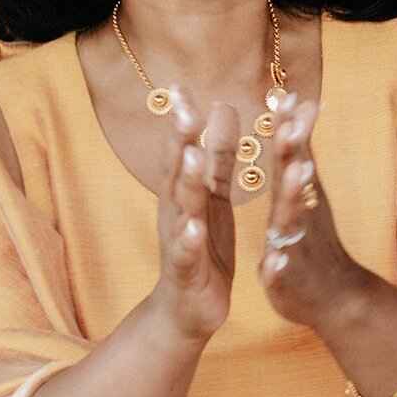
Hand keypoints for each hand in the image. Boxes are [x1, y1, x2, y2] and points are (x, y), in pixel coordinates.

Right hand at [149, 94, 238, 343]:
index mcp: (186, 193)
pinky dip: (189, 241)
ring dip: (185, 183)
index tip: (183, 87)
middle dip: (181, 141)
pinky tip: (193, 227)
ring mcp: (179, 241)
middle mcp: (176, 212)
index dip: (184, 120)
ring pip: (181, 209)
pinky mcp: (188, 271)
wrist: (186, 310)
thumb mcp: (213, 197)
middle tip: (185, 109)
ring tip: (191, 158)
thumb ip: (219, 155)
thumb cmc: (201, 247)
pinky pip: (188, 254)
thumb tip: (221, 107)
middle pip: (177, 173)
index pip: (184, 150)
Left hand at [256, 94, 367, 329]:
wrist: (337, 298)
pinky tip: (274, 262)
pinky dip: (280, 266)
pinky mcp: (288, 280)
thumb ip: (304, 148)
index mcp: (299, 196)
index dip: (287, 128)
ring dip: (293, 201)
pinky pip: (283, 272)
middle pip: (295, 181)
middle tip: (290, 128)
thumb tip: (307, 102)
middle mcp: (301, 216)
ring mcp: (297, 247)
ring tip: (295, 178)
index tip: (282, 96)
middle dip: (293, 155)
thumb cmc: (317, 240)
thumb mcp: (310, 190)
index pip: (292, 156)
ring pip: (293, 222)